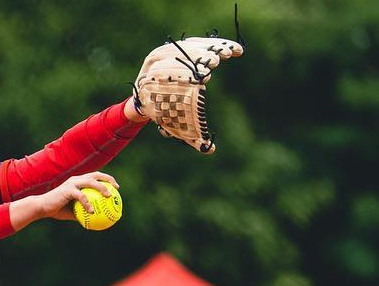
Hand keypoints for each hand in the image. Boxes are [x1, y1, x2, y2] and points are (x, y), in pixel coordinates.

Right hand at [8, 172, 118, 230]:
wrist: (42, 207)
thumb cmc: (57, 210)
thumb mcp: (73, 212)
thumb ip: (85, 212)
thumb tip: (97, 220)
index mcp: (77, 182)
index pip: (94, 177)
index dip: (106, 180)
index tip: (115, 187)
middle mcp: (76, 180)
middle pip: (95, 175)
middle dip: (107, 179)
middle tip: (116, 188)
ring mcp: (72, 183)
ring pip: (90, 182)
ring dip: (101, 188)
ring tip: (109, 196)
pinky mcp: (68, 190)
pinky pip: (81, 196)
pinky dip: (88, 203)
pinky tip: (92, 211)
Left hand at [133, 36, 243, 152]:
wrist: (144, 97)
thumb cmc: (163, 114)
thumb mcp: (176, 126)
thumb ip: (193, 138)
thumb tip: (212, 150)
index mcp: (153, 83)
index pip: (170, 74)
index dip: (187, 74)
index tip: (206, 78)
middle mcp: (156, 63)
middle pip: (180, 55)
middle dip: (199, 58)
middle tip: (216, 61)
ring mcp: (166, 51)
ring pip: (190, 46)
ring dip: (211, 49)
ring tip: (229, 54)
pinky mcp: (178, 45)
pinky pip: (198, 42)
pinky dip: (217, 45)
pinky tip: (234, 51)